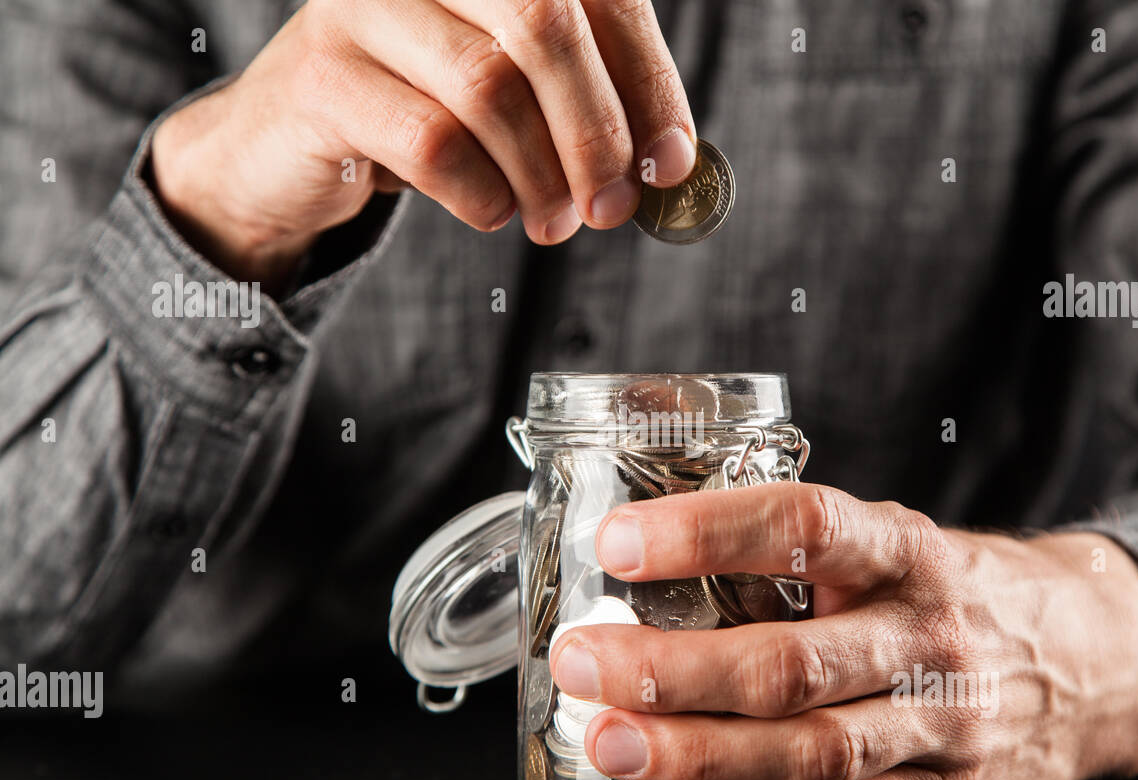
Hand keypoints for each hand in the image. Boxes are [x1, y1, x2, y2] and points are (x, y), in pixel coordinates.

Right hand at [151, 0, 695, 283]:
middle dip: (596, 133)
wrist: (288, 150)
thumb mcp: (513, 98)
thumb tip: (668, 162)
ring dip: (540, 176)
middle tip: (611, 209)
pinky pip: (432, 142)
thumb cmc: (420, 117)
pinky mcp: (323, 74)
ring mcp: (363, 5)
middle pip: (545, 26)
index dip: (646, 82)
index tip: (671, 162)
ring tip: (552, 222)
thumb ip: (585, 107)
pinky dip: (480, 195)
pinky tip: (489, 210)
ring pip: (490, 88)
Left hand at [548, 482, 1137, 779]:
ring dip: (699, 750)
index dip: (707, 533)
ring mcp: (942, 723)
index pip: (805, 528)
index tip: (621, 543)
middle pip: (792, 661)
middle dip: (674, 668)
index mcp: (909, 550)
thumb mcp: (898, 539)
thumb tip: (650, 547)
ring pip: (810, 748)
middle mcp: (928, 636)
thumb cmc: (960, 589)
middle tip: (584, 663)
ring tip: (613, 741)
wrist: (1095, 657)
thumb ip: (801, 550)